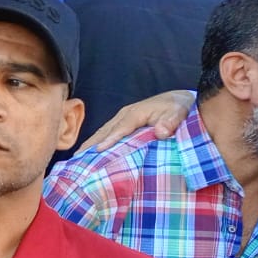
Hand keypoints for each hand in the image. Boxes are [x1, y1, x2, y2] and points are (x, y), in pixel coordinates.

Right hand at [78, 89, 192, 152]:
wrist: (179, 99)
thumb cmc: (179, 107)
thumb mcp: (179, 113)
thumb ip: (171, 122)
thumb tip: (161, 132)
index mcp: (136, 112)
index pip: (120, 128)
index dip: (110, 139)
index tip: (98, 151)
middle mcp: (125, 114)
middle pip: (105, 130)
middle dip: (91, 143)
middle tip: (78, 158)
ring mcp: (123, 118)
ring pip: (104, 132)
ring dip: (91, 143)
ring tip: (79, 158)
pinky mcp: (124, 123)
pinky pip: (108, 133)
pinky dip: (98, 142)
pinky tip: (91, 152)